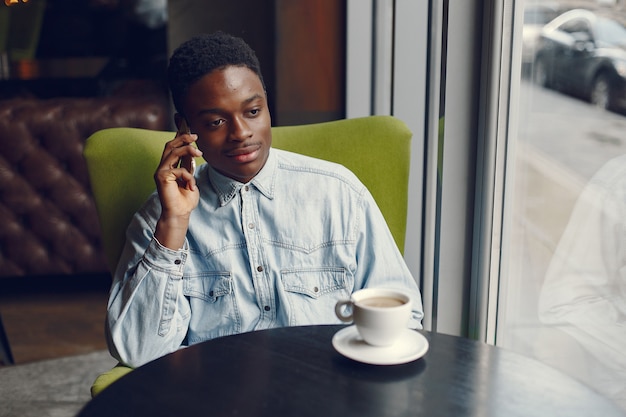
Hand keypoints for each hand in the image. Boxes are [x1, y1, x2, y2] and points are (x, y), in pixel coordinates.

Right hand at [153, 131, 202, 248]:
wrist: (180, 214)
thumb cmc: (185, 200)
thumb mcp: (191, 180)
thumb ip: (189, 168)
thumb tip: (193, 154)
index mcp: (170, 167)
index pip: (172, 147)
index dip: (178, 135)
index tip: (186, 124)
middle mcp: (163, 167)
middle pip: (170, 145)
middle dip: (183, 137)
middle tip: (195, 136)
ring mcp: (160, 172)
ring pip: (173, 151)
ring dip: (187, 149)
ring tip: (199, 153)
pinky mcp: (161, 177)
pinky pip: (178, 169)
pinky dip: (188, 176)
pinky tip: (191, 185)